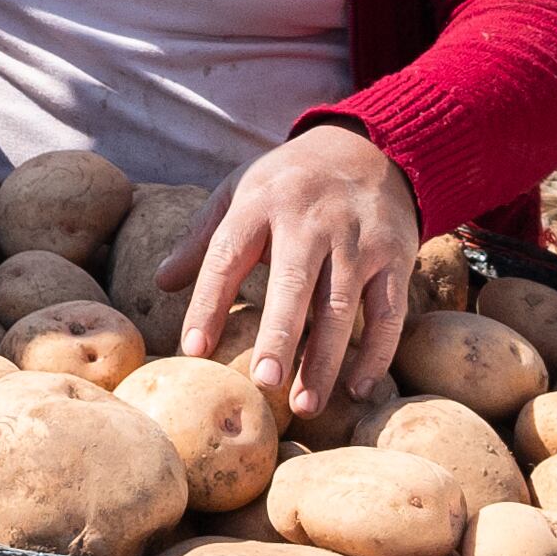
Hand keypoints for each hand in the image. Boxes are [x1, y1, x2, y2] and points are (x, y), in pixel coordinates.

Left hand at [158, 122, 420, 418]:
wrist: (370, 149)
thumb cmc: (289, 183)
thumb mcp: (239, 192)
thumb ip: (201, 238)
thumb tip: (160, 283)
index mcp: (261, 203)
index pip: (227, 255)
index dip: (208, 303)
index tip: (193, 349)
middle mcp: (310, 221)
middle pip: (293, 282)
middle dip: (279, 334)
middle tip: (263, 382)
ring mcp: (357, 240)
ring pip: (341, 306)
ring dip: (325, 359)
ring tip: (305, 406)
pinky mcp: (395, 257)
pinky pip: (388, 312)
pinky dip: (377, 352)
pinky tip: (358, 389)